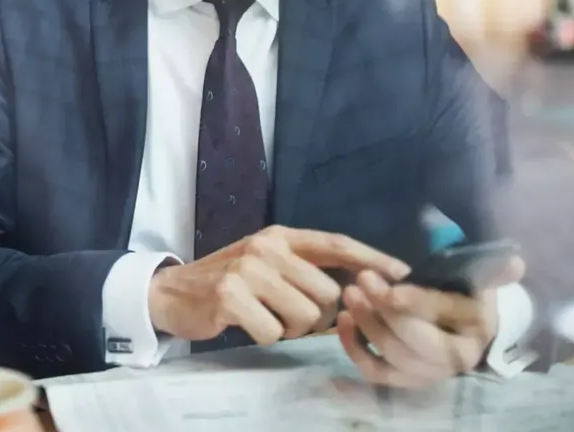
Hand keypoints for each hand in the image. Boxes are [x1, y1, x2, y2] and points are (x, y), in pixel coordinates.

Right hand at [148, 226, 410, 345]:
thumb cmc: (226, 281)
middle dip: (316, 315)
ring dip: (290, 328)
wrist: (171, 292)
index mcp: (279, 237)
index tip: (402, 272)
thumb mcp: (265, 262)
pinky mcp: (231, 296)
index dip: (371, 258)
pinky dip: (264, 336)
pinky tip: (244, 324)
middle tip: (286, 313)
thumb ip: (302, 266)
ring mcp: (248, 271)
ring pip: (305, 316)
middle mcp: (266, 248)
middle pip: (327, 293)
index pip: (336, 243)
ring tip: (264, 317)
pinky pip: (274, 332)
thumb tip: (355, 285)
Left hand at [336, 256, 525, 388]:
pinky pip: (376, 373)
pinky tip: (342, 322)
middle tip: (359, 282)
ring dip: (366, 327)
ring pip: (393, 357)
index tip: (386, 283)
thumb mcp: (481, 279)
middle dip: (383, 312)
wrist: (466, 329)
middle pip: (415, 341)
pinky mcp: (405, 381)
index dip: (415, 300)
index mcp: (478, 327)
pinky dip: (355, 350)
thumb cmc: (467, 296)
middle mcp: (456, 358)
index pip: (444, 314)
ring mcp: (429, 374)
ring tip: (349, 296)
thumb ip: (492, 270)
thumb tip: (514, 264)